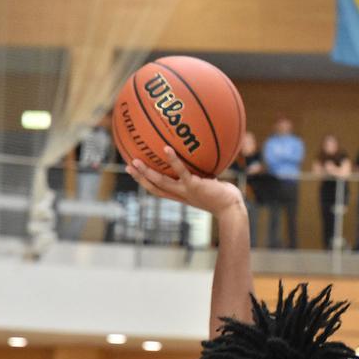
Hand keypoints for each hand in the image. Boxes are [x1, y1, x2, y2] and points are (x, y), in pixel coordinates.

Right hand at [126, 146, 244, 216]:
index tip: (136, 172)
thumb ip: (205, 175)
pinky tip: (166, 148)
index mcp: (181, 195)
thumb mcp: (212, 184)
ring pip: (161, 182)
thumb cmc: (225, 197)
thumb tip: (206, 159)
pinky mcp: (194, 186)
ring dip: (147, 172)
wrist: (232, 209)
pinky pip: (181, 172)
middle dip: (140, 177)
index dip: (146, 182)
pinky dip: (173, 160)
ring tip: (136, 160)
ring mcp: (186, 191)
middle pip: (154, 187)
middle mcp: (180, 195)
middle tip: (127, 165)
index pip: (159, 190)